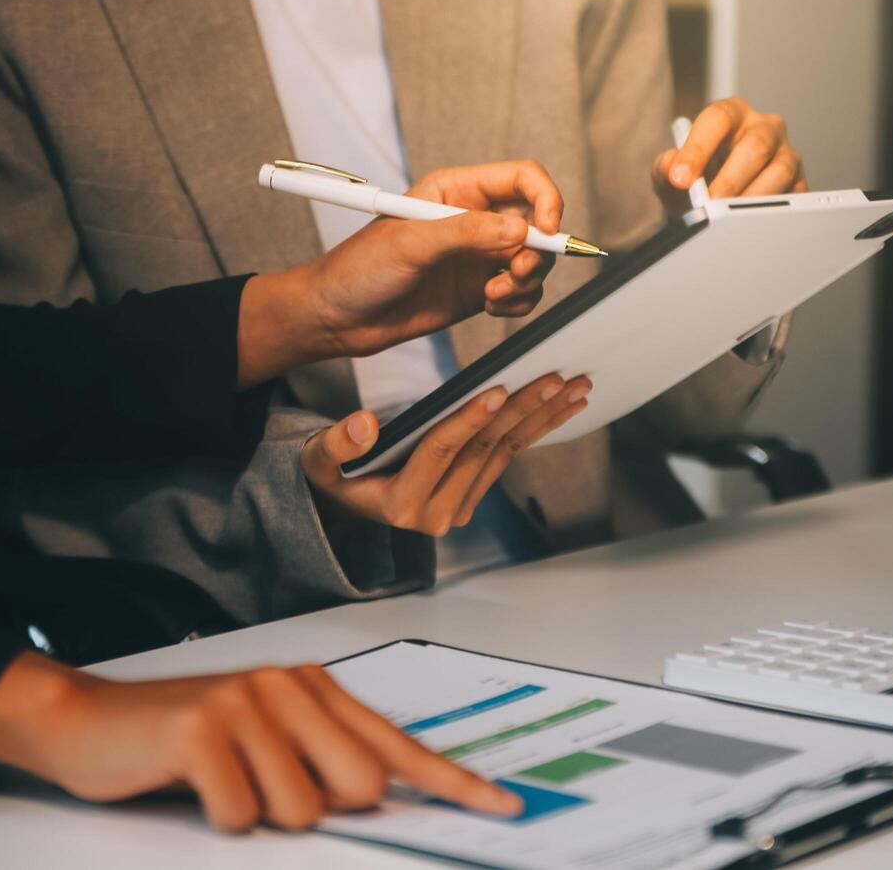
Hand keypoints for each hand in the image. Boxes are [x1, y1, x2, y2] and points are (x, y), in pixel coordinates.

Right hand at [0, 652, 522, 832]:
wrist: (86, 719)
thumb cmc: (183, 739)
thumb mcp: (264, 740)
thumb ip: (323, 759)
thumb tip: (382, 799)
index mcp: (314, 688)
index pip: (398, 745)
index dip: (453, 782)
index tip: (502, 807)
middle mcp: (290, 685)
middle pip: (359, 787)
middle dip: (318, 810)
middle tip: (263, 785)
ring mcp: (247, 702)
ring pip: (301, 812)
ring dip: (260, 817)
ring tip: (221, 782)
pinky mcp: (203, 729)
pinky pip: (242, 816)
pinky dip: (219, 818)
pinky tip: (193, 784)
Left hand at [237, 160, 563, 387]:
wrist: (338, 317)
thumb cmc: (359, 269)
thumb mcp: (410, 243)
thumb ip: (465, 233)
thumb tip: (519, 231)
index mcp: (458, 190)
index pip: (522, 179)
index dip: (545, 200)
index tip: (546, 232)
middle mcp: (475, 220)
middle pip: (538, 223)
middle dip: (538, 251)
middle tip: (516, 274)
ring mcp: (479, 256)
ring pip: (535, 261)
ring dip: (527, 282)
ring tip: (494, 296)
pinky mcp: (480, 289)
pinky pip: (523, 292)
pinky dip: (519, 302)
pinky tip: (491, 307)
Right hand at [302, 374, 592, 535]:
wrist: (346, 502)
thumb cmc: (333, 472)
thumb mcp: (319, 459)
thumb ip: (338, 444)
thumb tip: (365, 423)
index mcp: (400, 506)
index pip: (439, 452)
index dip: (468, 419)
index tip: (498, 388)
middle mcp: (436, 515)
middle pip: (483, 450)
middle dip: (522, 410)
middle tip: (555, 377)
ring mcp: (460, 508)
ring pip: (505, 452)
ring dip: (541, 416)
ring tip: (573, 385)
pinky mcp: (474, 496)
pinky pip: (510, 455)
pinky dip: (537, 427)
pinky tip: (563, 404)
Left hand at [652, 96, 807, 207]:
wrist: (714, 204)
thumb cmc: (696, 179)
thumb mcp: (672, 173)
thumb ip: (665, 168)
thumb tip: (673, 170)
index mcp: (730, 114)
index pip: (717, 119)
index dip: (699, 148)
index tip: (681, 179)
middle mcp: (762, 127)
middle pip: (756, 145)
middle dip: (729, 180)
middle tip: (709, 206)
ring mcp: (786, 152)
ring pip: (780, 170)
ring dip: (752, 198)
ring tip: (728, 219)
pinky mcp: (800, 181)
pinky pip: (795, 195)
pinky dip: (773, 212)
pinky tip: (751, 223)